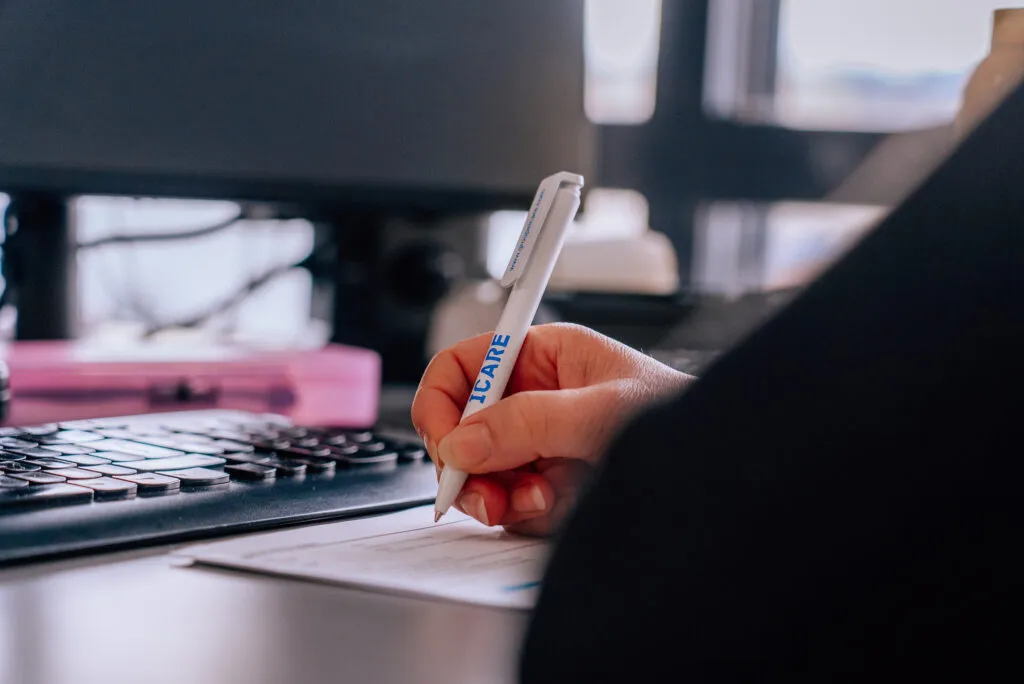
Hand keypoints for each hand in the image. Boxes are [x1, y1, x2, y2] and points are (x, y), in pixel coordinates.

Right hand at [411, 323, 693, 535]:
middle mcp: (535, 396)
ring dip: (498, 492)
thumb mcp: (601, 413)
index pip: (465, 365)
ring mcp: (539, 442)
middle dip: (469, 461)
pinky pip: (509, 500)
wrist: (719, 467)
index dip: (442, 401)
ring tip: (538, 498)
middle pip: (463, 426)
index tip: (445, 442)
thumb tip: (463, 440)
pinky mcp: (548, 481)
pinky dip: (523, 511)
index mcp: (545, 356)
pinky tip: (555, 504)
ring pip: (481, 470)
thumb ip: (529, 422)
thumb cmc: (676, 415)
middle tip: (482, 491)